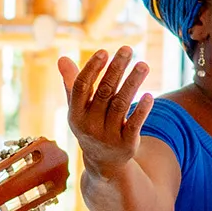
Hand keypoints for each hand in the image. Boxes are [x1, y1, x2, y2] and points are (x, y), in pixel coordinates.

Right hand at [61, 47, 153, 177]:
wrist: (103, 161)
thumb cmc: (89, 124)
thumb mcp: (78, 108)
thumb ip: (71, 83)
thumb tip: (62, 58)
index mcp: (76, 113)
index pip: (82, 87)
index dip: (92, 69)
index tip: (104, 51)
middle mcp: (90, 125)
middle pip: (104, 92)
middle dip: (116, 69)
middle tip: (128, 49)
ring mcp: (108, 135)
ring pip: (121, 104)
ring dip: (132, 83)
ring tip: (143, 65)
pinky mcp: (126, 144)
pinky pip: (134, 124)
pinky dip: (141, 110)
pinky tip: (149, 95)